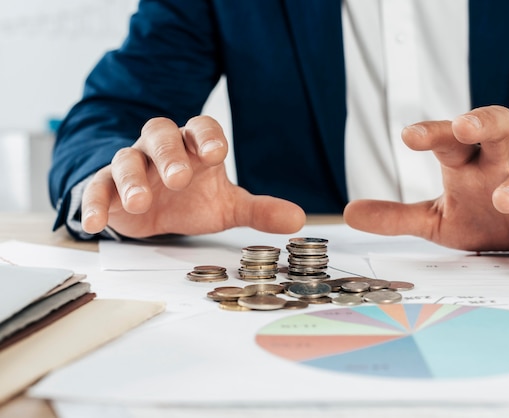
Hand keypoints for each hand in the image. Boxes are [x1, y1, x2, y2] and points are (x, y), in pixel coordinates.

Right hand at [81, 116, 304, 237]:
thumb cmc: (192, 200)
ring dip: (131, 179)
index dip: (207, 137)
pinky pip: (96, 187)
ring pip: (126, 159)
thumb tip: (299, 220)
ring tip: (139, 202)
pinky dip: (93, 203)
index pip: (201, 128)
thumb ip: (259, 210)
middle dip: (169, 154)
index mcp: (194, 147)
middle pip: (161, 135)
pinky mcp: (107, 187)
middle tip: (178, 177)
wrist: (155, 211)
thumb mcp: (227, 206)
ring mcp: (132, 166)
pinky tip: (94, 223)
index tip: (216, 153)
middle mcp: (161, 150)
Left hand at [343, 106, 508, 256]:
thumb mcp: (434, 218)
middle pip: (499, 127)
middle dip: (484, 122)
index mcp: (467, 164)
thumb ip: (396, 216)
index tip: (409, 136)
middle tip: (465, 127)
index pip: (450, 140)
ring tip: (503, 199)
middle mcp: (498, 166)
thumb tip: (348, 212)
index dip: (433, 132)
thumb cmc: (478, 217)